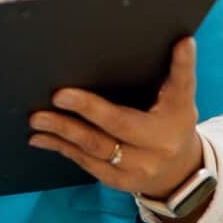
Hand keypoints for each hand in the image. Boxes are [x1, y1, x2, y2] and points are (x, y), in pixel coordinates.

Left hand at [27, 37, 202, 199]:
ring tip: (38, 119)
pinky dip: (62, 149)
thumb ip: (181, 71)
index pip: (147, 105)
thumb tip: (184, 40)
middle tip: (55, 95)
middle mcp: (154, 149)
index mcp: (172, 121)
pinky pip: (86, 164)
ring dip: (62, 132)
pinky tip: (41, 139)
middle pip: (113, 129)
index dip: (103, 102)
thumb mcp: (183, 98)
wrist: (180, 172)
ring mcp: (134, 169)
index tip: (71, 90)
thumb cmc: (175, 123)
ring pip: (93, 149)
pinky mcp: (117, 181)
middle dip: (83, 111)